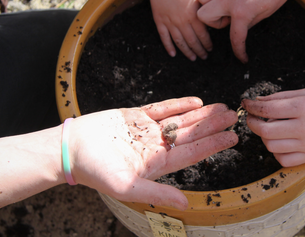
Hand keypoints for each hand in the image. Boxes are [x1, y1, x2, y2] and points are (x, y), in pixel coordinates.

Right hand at [68, 97, 237, 209]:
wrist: (70, 148)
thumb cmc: (95, 171)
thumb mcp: (126, 188)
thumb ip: (157, 194)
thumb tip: (186, 204)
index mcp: (156, 164)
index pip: (192, 153)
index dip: (213, 145)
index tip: (233, 138)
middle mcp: (156, 147)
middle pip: (191, 134)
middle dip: (212, 126)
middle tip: (234, 116)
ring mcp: (147, 130)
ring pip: (180, 120)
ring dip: (201, 114)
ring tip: (221, 107)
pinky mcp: (135, 116)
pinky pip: (162, 108)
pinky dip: (178, 104)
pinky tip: (196, 101)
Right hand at [149, 0, 212, 60]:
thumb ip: (204, 8)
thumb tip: (212, 16)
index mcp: (194, 15)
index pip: (203, 35)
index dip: (207, 44)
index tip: (210, 49)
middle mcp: (183, 21)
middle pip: (192, 41)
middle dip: (199, 51)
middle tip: (204, 56)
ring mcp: (170, 22)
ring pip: (180, 42)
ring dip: (187, 52)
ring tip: (192, 58)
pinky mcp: (159, 20)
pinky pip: (164, 37)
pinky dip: (168, 47)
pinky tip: (173, 54)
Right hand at [197, 0, 299, 62]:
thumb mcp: (269, 11)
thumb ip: (252, 21)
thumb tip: (242, 26)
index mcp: (242, 12)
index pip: (235, 38)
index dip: (239, 51)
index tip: (242, 58)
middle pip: (203, 15)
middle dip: (213, 22)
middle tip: (229, 20)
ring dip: (209, 4)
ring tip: (224, 4)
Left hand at [243, 87, 304, 166]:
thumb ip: (284, 97)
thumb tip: (260, 101)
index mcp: (304, 107)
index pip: (267, 109)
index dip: (252, 106)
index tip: (247, 103)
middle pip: (266, 131)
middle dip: (253, 123)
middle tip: (252, 117)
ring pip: (272, 147)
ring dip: (265, 138)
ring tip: (268, 128)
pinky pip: (285, 160)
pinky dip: (277, 152)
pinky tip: (280, 142)